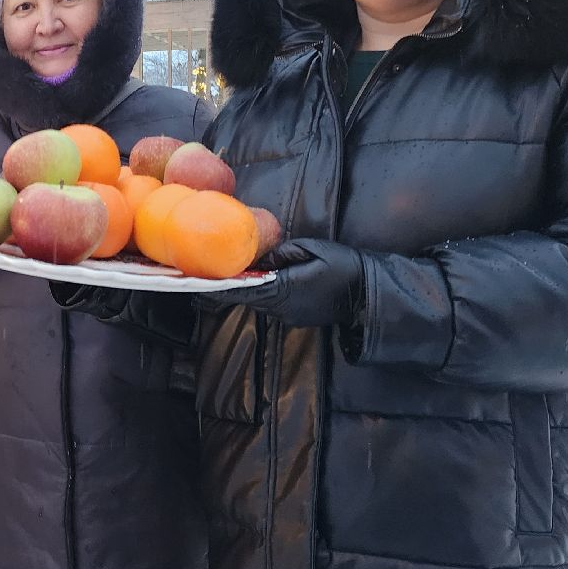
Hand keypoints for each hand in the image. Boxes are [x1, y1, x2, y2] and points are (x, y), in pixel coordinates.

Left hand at [199, 238, 364, 326]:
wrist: (369, 294)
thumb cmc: (344, 267)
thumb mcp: (313, 250)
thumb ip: (282, 254)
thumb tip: (258, 258)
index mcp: (284, 290)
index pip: (243, 291)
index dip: (219, 289)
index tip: (198, 286)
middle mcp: (282, 308)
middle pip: (246, 297)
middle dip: (228, 287)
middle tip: (203, 274)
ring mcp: (289, 316)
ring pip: (258, 301)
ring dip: (246, 289)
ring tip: (226, 275)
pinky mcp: (295, 318)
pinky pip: (271, 304)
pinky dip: (262, 293)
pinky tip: (257, 281)